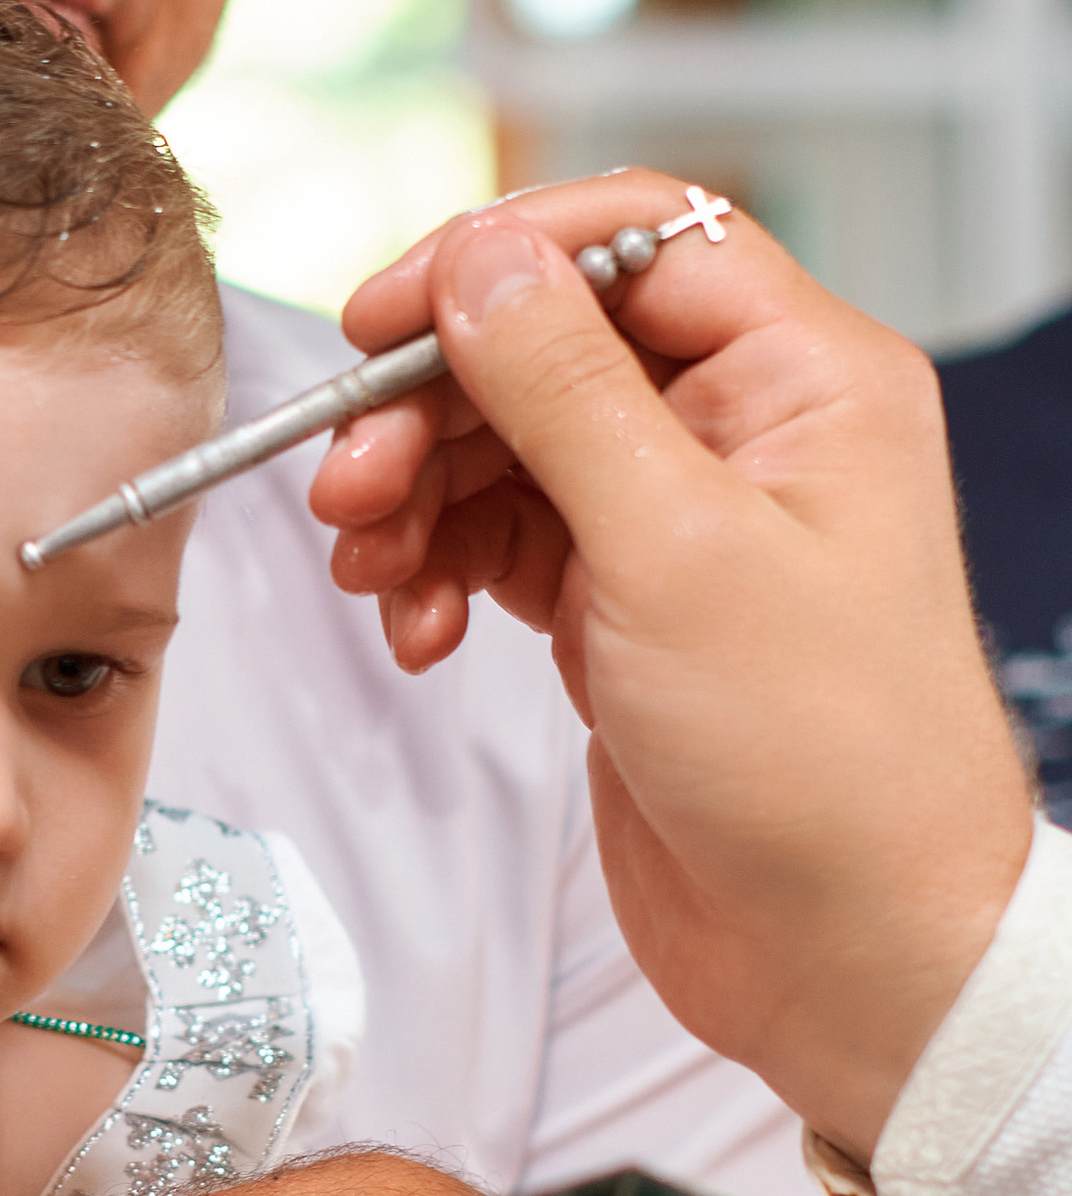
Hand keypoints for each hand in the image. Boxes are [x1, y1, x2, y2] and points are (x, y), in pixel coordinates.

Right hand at [307, 172, 1030, 1157]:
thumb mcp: (672, 549)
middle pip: (546, 346)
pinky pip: (500, 544)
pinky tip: (421, 634)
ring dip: (418, 499)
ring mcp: (680, 522)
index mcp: (804, 378)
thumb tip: (480, 256)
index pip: (636, 241)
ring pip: (506, 447)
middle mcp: (747, 431)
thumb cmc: (817, 761)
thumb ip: (563, 389)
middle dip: (428, 407)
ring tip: (370, 573)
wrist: (849, 953)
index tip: (380, 320)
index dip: (497, 261)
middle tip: (345, 486)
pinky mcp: (624, 608)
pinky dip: (441, 575)